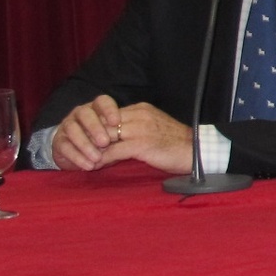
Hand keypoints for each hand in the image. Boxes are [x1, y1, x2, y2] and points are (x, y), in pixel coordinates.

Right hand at [51, 95, 124, 170]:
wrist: (76, 154)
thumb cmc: (102, 143)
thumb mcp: (113, 138)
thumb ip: (120, 136)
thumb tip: (134, 141)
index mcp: (96, 108)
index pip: (102, 101)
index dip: (109, 109)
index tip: (116, 121)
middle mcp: (80, 113)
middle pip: (86, 113)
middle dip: (95, 127)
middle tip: (105, 142)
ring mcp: (67, 126)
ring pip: (73, 129)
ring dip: (85, 144)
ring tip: (97, 158)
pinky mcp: (58, 141)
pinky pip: (65, 146)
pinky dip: (77, 156)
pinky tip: (88, 165)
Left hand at [58, 100, 194, 175]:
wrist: (198, 151)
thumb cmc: (177, 143)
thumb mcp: (154, 128)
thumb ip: (136, 128)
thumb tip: (116, 138)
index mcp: (142, 109)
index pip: (109, 114)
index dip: (95, 128)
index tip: (83, 139)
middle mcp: (139, 115)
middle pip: (104, 124)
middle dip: (89, 138)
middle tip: (76, 150)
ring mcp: (140, 129)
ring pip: (105, 136)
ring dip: (91, 149)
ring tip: (81, 160)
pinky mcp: (142, 144)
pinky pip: (114, 151)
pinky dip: (101, 159)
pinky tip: (94, 166)